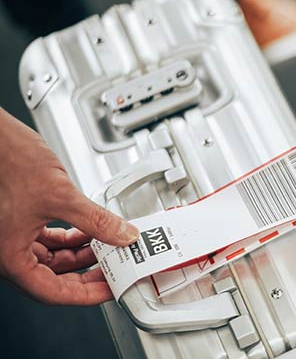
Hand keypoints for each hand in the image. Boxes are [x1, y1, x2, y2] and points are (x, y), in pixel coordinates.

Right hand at [0, 109, 138, 304]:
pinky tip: (92, 231)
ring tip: (111, 248)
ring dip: (83, 253)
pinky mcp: (20, 220)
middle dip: (88, 274)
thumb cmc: (7, 162)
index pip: (52, 292)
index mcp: (10, 256)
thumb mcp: (61, 195)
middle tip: (116, 270)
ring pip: (54, 258)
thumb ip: (95, 220)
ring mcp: (13, 236)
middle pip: (54, 277)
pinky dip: (73, 237)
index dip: (85, 295)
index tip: (109, 291)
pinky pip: (50, 239)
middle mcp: (8, 251)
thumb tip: (123, 235)